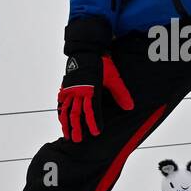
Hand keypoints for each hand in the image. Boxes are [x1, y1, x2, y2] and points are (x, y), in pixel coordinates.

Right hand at [57, 18, 133, 141]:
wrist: (87, 50)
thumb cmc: (102, 63)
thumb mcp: (114, 78)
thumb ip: (121, 94)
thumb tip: (130, 107)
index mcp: (91, 89)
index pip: (92, 110)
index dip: (94, 122)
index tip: (96, 133)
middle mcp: (79, 91)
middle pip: (76, 113)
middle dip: (76, 127)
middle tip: (77, 140)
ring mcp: (70, 89)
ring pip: (66, 109)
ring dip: (66, 123)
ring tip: (66, 134)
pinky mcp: (66, 86)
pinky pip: (61, 101)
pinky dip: (60, 111)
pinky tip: (60, 118)